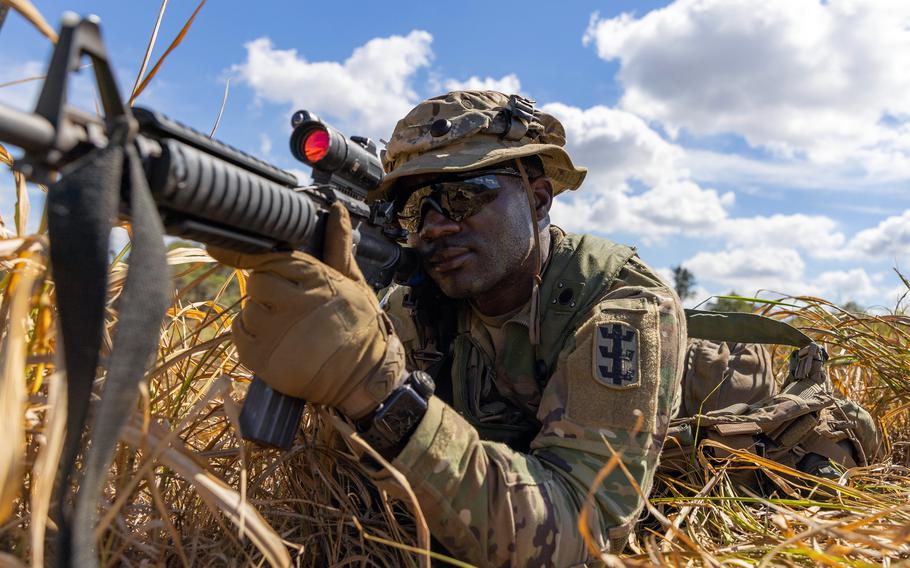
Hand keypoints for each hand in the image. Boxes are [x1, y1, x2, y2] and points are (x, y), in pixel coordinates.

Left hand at [208, 201, 405, 418]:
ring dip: (261, 314)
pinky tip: (275, 340)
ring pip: (248, 307)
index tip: (220, 247)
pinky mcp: (262, 358)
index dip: (252, 255)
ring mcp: (277, 333)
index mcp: (317, 281)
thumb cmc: (361, 328)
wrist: (364, 378)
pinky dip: (250, 334)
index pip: (271, 257)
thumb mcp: (354, 283)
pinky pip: (239, 332)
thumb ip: (338, 246)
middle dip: (268, 290)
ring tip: (288, 327)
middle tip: (289, 303)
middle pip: (256, 281)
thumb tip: (336, 212)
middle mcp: (295, 305)